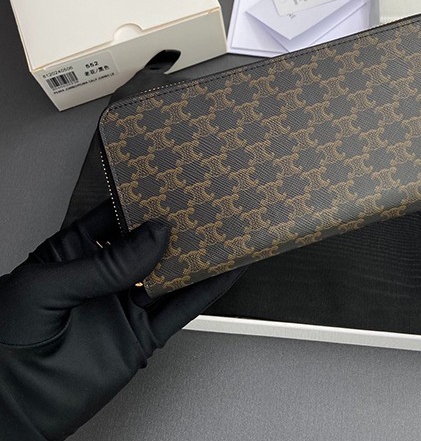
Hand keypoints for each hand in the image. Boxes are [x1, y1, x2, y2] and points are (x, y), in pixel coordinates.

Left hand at [0, 202, 242, 439]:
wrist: (7, 408)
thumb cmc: (3, 342)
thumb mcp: (46, 288)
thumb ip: (103, 264)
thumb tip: (151, 236)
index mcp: (74, 253)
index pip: (116, 217)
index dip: (144, 201)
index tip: (170, 186)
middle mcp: (104, 277)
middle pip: (151, 244)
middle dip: (179, 226)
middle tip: (207, 207)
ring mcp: (124, 306)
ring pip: (172, 276)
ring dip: (200, 257)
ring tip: (226, 235)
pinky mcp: (141, 337)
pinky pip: (179, 311)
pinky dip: (204, 293)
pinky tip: (222, 274)